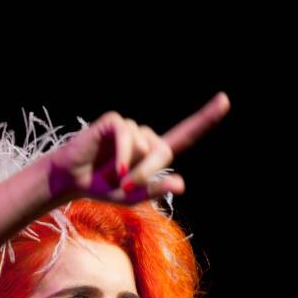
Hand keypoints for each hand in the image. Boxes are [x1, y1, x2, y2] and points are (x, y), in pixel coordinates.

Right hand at [47, 93, 229, 205]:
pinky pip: (127, 135)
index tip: (224, 101)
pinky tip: (115, 167)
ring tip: (113, 173)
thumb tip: (181, 184)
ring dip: (132, 165)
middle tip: (126, 185)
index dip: (205, 118)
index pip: (185, 134)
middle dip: (148, 172)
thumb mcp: (131, 197)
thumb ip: (155, 190)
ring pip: (145, 145)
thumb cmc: (102, 187)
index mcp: (154, 153)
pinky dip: (123, 154)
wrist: (72, 180)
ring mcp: (130, 127)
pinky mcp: (114, 122)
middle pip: (163, 150)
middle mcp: (145, 137)